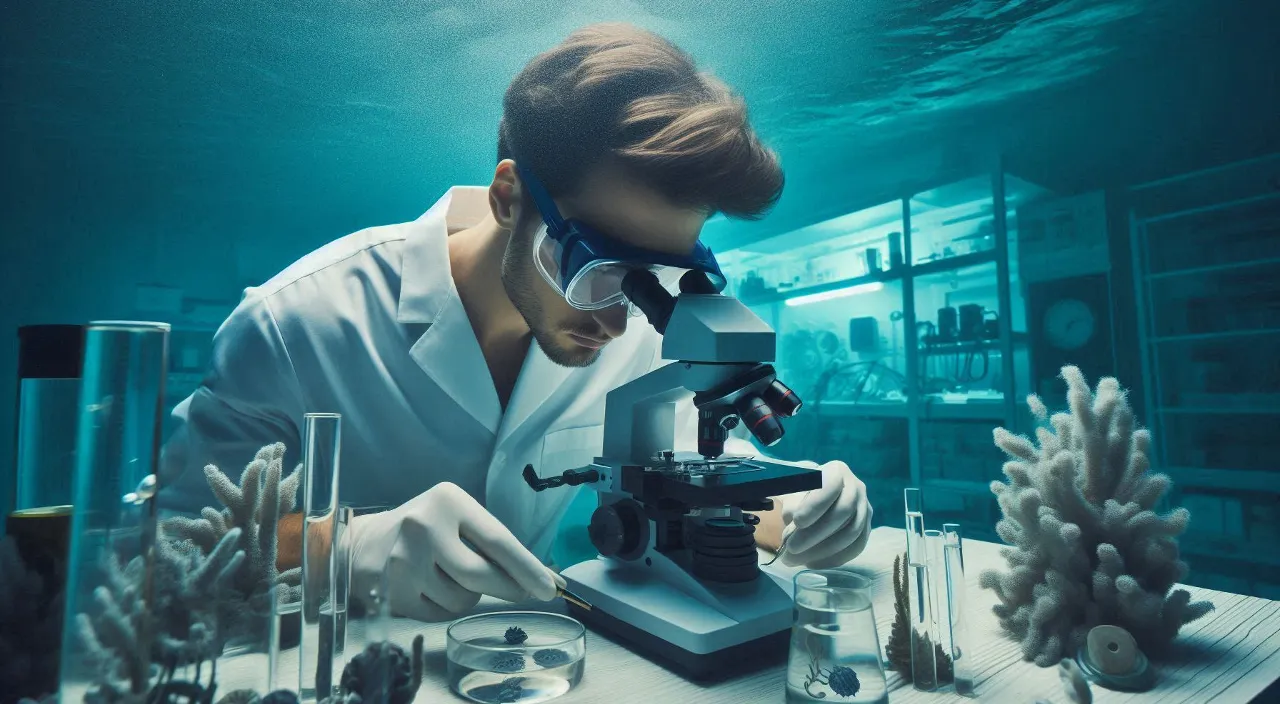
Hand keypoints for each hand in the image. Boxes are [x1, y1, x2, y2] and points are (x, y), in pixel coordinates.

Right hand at [347, 482, 556, 621]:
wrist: (365, 543)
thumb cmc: (426, 531)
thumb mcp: (456, 520)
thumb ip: (490, 544)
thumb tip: (539, 578)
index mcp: (448, 501)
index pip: (497, 540)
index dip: (527, 568)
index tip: (550, 589)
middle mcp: (423, 527)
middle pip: (480, 575)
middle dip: (507, 588)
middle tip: (522, 593)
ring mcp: (403, 561)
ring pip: (462, 599)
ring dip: (469, 596)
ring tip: (450, 577)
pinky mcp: (392, 592)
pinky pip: (440, 614)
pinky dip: (445, 608)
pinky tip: (431, 589)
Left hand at [779, 461, 871, 568]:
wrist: (813, 499)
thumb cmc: (800, 492)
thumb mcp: (791, 492)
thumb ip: (792, 504)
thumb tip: (794, 523)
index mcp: (836, 471)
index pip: (832, 485)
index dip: (816, 504)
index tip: (797, 520)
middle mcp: (856, 487)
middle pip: (844, 512)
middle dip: (815, 533)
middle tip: (791, 548)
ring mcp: (865, 508)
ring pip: (851, 533)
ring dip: (822, 550)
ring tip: (796, 559)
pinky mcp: (866, 529)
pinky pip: (856, 547)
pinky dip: (834, 558)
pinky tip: (812, 562)